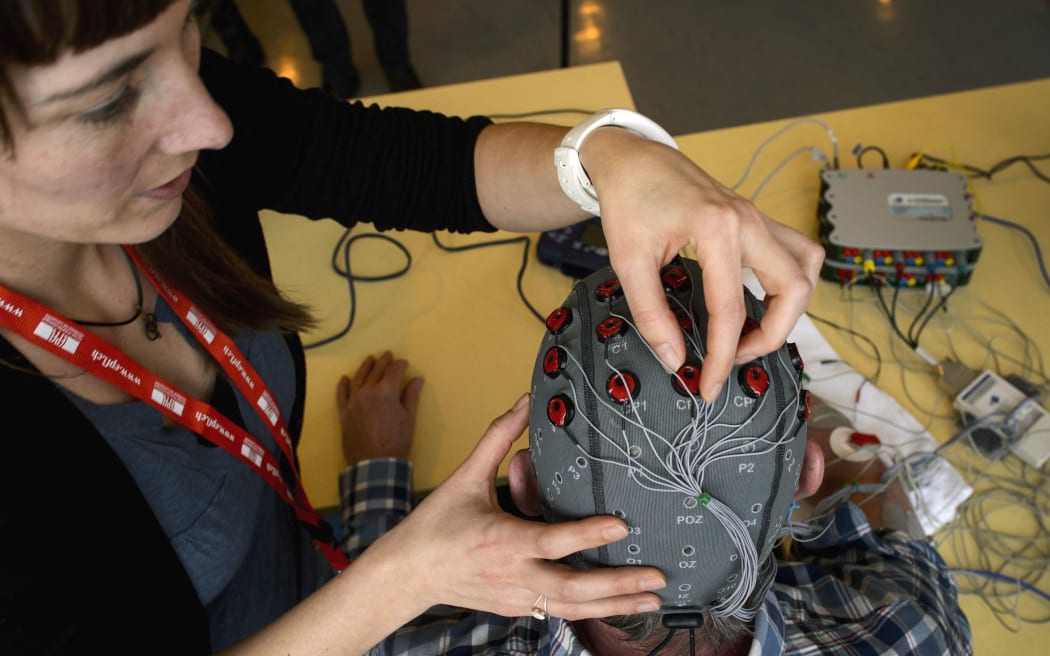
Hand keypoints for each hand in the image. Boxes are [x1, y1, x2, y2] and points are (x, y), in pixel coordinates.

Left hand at [337, 351, 423, 463]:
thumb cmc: (397, 441)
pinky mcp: (344, 412)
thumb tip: (417, 379)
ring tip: (369, 359)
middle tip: (387, 355)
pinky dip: (343, 385)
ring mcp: (353, 401)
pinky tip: (345, 378)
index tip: (404, 362)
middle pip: (376, 371)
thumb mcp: (409, 418)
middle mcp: (368, 391)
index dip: (400, 365)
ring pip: (358, 378)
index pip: (394, 371)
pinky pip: (342, 394)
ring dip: (365, 367)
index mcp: (386, 391)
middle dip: (383, 362)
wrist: (374, 463)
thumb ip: (411, 396)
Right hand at [364, 393, 665, 620]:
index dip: (588, 535)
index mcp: (501, 540)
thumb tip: (524, 401)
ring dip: (614, 605)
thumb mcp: (465, 476)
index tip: (621, 525)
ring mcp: (517, 597)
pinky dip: (593, 610)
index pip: (552, 540)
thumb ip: (498, 438)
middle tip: (655, 576)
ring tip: (651, 599)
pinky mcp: (518, 608)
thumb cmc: (435, 524)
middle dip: (617, 585)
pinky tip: (619, 605)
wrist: (407, 574)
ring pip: (572, 608)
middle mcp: (513, 574)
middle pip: (572, 588)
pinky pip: (560, 611)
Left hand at [582, 129, 824, 400]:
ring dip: (791, 306)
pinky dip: (788, 281)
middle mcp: (748, 220)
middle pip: (794, 287)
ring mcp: (756, 216)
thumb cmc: (628, 201)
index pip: (731, 309)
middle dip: (773, 334)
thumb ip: (651, 313)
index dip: (723, 357)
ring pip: (806, 266)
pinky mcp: (754, 218)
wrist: (630, 159)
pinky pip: (794, 251)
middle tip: (736, 358)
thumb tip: (674, 358)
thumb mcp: (628, 261)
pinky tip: (758, 299)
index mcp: (717, 228)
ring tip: (753, 332)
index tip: (710, 385)